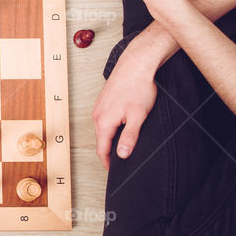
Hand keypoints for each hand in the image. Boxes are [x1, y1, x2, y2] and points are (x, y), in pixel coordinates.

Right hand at [91, 38, 157, 167]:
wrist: (136, 64)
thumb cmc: (138, 87)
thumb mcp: (138, 116)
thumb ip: (129, 137)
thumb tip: (122, 155)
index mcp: (103, 121)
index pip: (102, 150)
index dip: (108, 163)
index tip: (115, 171)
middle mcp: (97, 114)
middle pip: (101, 140)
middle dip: (110, 151)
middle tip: (122, 160)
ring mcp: (99, 107)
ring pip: (102, 129)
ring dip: (111, 138)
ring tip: (123, 144)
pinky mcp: (103, 100)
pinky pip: (104, 119)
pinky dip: (111, 126)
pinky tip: (122, 125)